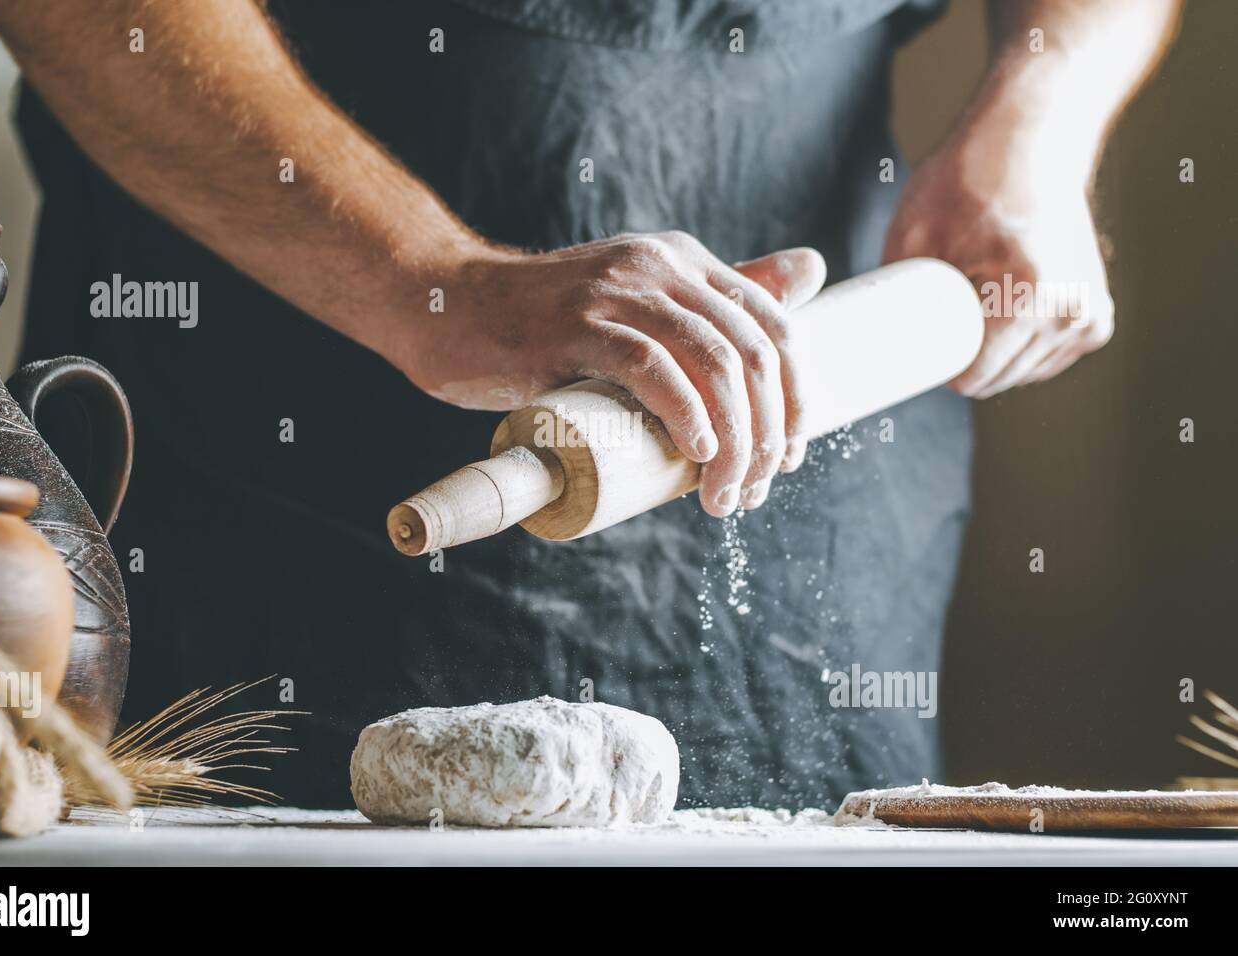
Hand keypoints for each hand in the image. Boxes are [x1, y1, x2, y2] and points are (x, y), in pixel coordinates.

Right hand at [401, 232, 826, 515]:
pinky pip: (651, 367)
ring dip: (735, 442)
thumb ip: (714, 296)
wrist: (447, 307)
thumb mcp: (637, 305)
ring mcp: (618, 291)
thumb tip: (813, 270)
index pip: (773, 326)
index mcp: (684, 263)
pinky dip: (685, 414)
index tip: (788, 457)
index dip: (796, 398)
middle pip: (751, 353)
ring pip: (711, 365)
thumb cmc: (542, 324)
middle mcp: (660, 267)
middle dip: (769, 434)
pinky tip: (696, 452)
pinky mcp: (576, 323)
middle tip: (751, 491)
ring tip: (724, 493)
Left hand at [884, 133, 1113, 398]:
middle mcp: (1070, 316)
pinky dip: (1020, 346)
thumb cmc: (970, 179)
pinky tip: (1004, 311)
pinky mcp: (1098, 317)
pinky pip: (1044, 359)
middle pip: (997, 381)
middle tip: (946, 307)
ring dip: (994, 352)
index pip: (973, 380)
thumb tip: (866, 344)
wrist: (1032, 140)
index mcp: (1030, 302)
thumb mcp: (913, 235)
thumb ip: (890, 294)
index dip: (938, 364)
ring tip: (979, 298)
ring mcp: (1090, 318)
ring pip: (1021, 374)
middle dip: (965, 358)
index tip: (921, 335)